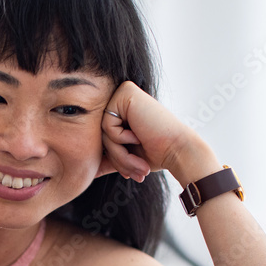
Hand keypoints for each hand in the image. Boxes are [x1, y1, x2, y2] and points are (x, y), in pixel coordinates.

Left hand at [98, 81, 220, 185]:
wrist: (178, 152)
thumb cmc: (157, 154)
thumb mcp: (126, 155)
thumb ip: (108, 155)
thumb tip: (88, 170)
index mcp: (123, 111)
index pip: (103, 137)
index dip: (115, 158)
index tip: (131, 173)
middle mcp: (122, 99)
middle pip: (101, 134)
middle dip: (116, 158)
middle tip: (137, 172)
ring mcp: (123, 93)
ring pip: (102, 131)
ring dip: (119, 153)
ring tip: (139, 162)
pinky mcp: (125, 93)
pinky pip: (107, 124)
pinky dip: (121, 138)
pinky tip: (138, 136)